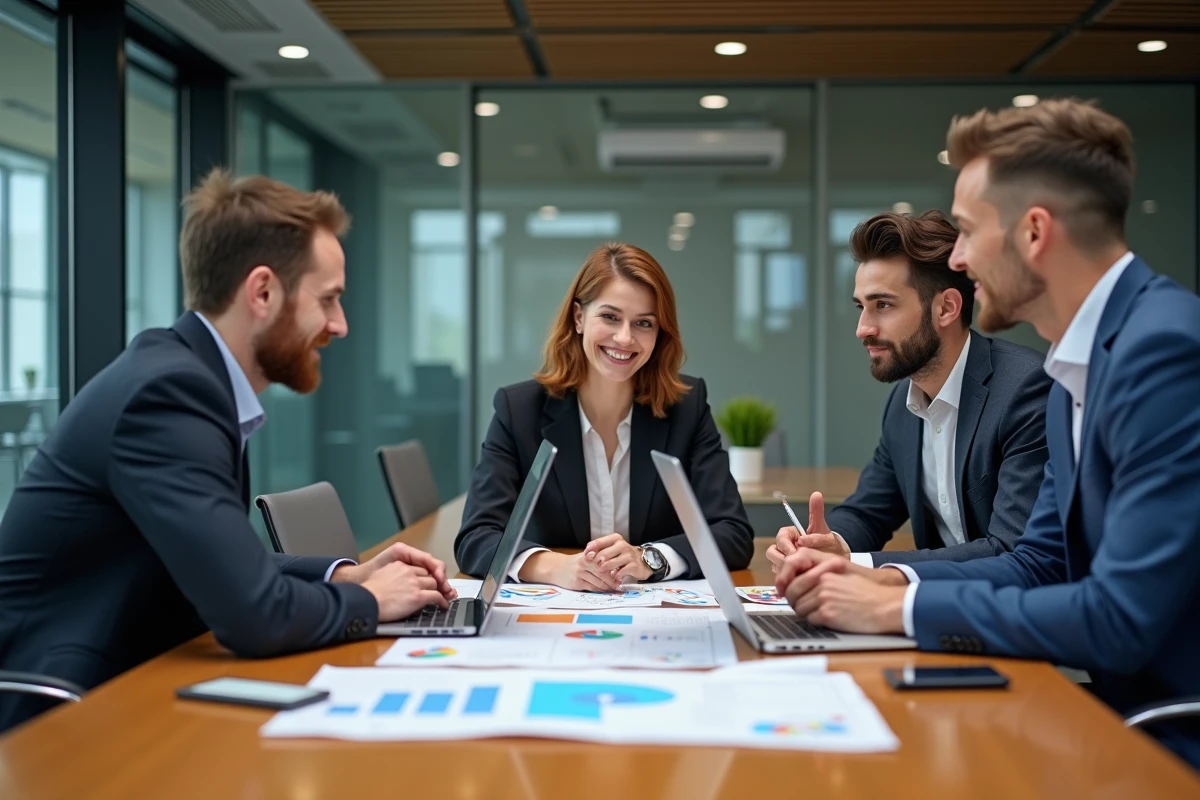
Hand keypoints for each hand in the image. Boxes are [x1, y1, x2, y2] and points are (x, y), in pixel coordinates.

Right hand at [333, 543, 455, 600]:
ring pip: (434, 584)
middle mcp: (408, 571)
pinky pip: (436, 596)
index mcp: (400, 564)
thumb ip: (392, 575)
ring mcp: (414, 583)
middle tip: (439, 591)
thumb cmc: (368, 593)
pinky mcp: (417, 596)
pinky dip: (442, 601)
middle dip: (434, 583)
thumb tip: (396, 582)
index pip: (419, 567)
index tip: (427, 582)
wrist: (366, 601)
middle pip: (429, 575)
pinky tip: (443, 605)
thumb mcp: (380, 575)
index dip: (425, 576)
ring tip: (442, 598)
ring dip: (439, 591)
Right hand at [519, 551, 622, 591]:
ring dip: (608, 586)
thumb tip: (616, 565)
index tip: (621, 572)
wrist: (556, 568)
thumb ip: (598, 558)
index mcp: (587, 555)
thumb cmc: (574, 563)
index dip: (613, 567)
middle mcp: (583, 564)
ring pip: (598, 582)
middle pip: (603, 573)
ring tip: (615, 588)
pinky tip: (605, 590)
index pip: (604, 561)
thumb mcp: (585, 556)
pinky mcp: (577, 583)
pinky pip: (592, 588)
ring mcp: (579, 574)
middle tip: (620, 583)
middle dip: (613, 579)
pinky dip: (600, 590)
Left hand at [584, 534, 651, 582]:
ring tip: (604, 572)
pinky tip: (615, 576)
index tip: (585, 557)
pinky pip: (620, 572)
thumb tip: (586, 555)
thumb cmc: (623, 555)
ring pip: (610, 563)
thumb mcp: (612, 549)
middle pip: (603, 554)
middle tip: (596, 568)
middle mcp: (622, 545)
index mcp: (615, 538)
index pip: (598, 542)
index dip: (589, 551)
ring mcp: (629, 555)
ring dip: (605, 570)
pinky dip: (615, 576)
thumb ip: (600, 550)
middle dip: (597, 563)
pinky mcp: (634, 566)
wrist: (642, 561)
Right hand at [765, 492, 848, 571]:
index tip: (796, 551)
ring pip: (776, 566)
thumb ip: (817, 512)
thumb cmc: (828, 544)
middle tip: (797, 565)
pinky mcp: (789, 575)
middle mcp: (785, 548)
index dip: (786, 545)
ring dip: (786, 570)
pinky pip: (783, 578)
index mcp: (790, 535)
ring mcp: (786, 562)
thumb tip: (816, 494)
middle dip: (782, 559)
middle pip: (772, 552)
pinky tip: (802, 580)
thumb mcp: (823, 529)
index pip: (780, 537)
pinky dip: (790, 579)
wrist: (836, 561)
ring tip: (802, 572)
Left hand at [775, 549, 906, 633]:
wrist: (885, 606)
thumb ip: (822, 576)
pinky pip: (810, 620)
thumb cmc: (868, 592)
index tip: (785, 593)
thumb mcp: (844, 575)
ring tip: (816, 614)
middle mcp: (822, 583)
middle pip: (793, 594)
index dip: (788, 588)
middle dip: (793, 602)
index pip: (795, 579)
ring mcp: (824, 598)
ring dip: (804, 614)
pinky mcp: (828, 614)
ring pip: (799, 609)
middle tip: (798, 607)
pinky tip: (826, 620)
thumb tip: (801, 585)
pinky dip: (815, 622)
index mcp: (825, 571)